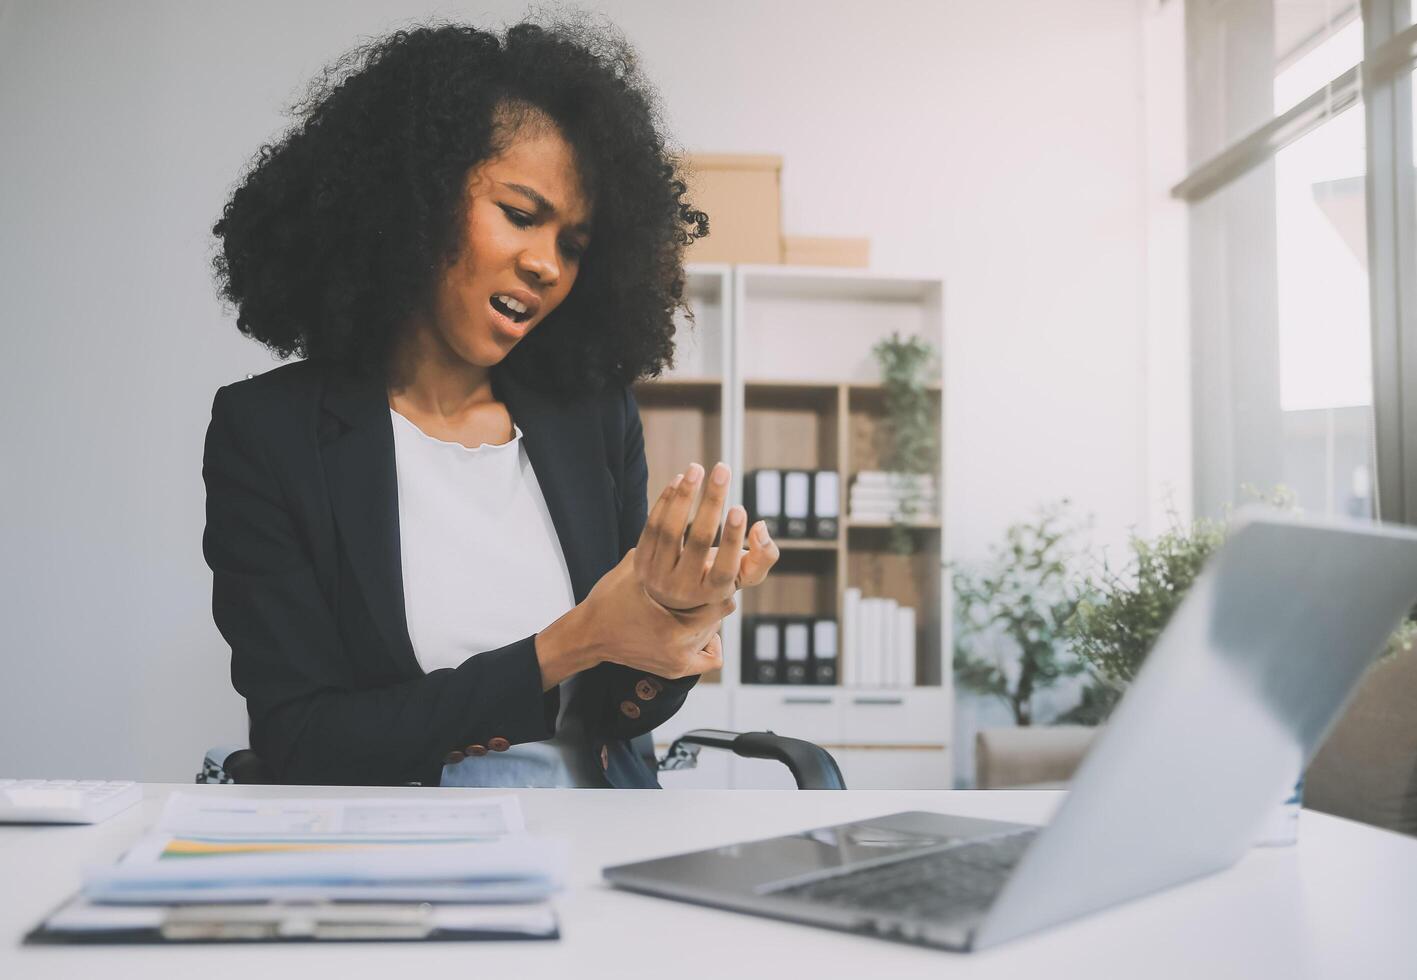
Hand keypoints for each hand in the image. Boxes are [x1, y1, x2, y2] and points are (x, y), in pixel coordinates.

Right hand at [536, 548, 730, 685]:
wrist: (589, 635)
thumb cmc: (610, 599)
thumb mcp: (637, 568)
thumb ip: (666, 551)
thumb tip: (692, 533)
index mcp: (673, 617)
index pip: (720, 595)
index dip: (716, 577)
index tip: (709, 568)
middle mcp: (680, 643)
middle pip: (720, 611)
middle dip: (714, 595)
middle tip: (704, 583)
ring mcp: (679, 660)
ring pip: (715, 630)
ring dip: (709, 615)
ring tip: (695, 603)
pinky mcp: (676, 670)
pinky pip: (710, 658)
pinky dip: (709, 643)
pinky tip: (698, 630)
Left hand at [634, 462, 779, 611]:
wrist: (672, 598)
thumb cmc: (717, 577)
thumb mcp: (745, 574)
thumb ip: (764, 555)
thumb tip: (760, 526)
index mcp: (713, 592)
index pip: (725, 568)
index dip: (733, 539)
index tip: (740, 507)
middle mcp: (683, 589)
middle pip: (698, 542)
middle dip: (712, 502)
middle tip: (723, 469)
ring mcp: (658, 576)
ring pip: (669, 531)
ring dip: (684, 496)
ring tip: (697, 468)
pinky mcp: (641, 561)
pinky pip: (652, 526)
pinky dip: (665, 501)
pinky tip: (679, 481)